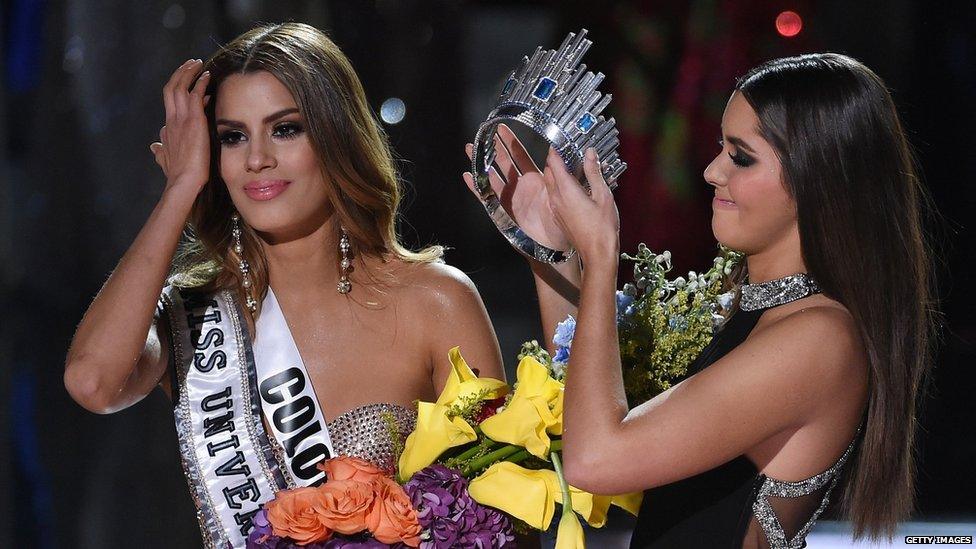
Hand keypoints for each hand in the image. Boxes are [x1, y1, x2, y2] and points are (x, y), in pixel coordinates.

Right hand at [149, 59, 211, 193]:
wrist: (184, 181)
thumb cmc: (178, 174)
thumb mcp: (166, 159)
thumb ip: (161, 150)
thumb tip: (155, 145)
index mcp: (168, 127)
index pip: (170, 101)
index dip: (178, 88)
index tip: (190, 84)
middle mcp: (172, 119)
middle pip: (170, 87)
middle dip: (180, 73)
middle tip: (191, 63)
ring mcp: (181, 118)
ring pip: (180, 86)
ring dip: (189, 72)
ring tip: (198, 63)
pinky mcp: (193, 120)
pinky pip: (195, 94)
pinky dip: (200, 82)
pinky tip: (207, 76)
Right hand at [462, 124, 570, 251]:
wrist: (555, 245)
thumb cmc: (563, 221)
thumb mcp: (563, 194)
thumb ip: (556, 175)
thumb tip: (553, 153)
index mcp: (536, 180)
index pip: (520, 156)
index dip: (511, 142)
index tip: (503, 128)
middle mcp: (521, 186)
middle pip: (503, 162)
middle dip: (494, 148)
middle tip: (484, 133)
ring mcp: (510, 198)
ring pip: (492, 176)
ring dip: (481, 163)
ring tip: (470, 149)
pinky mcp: (503, 211)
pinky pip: (487, 198)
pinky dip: (477, 188)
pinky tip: (468, 176)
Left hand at [544, 147, 619, 266]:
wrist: (596, 253)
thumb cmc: (603, 226)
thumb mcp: (603, 195)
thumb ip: (594, 172)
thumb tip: (589, 152)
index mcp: (566, 190)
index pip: (554, 163)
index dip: (555, 150)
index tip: (559, 141)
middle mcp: (556, 198)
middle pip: (549, 172)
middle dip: (554, 161)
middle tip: (567, 153)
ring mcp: (556, 209)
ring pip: (550, 184)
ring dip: (556, 174)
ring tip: (572, 168)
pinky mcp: (558, 217)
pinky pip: (554, 196)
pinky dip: (559, 187)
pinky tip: (573, 188)